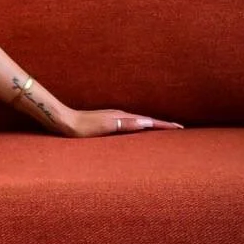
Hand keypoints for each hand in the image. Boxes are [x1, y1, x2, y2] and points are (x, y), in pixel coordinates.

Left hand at [63, 108, 184, 137]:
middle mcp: (120, 115)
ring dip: (152, 124)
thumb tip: (146, 122)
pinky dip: (139, 126)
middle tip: (178, 128)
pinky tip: (137, 129)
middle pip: (146, 120)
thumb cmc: (82, 128)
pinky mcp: (107, 121)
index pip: (149, 122)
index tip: (180, 127)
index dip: (164, 125)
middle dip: (162, 124)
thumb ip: (125, 124)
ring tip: (163, 129)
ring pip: (138, 120)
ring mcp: (113, 117)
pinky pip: (128, 123)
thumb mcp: (105, 126)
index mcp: (122, 117)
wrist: (63, 121)